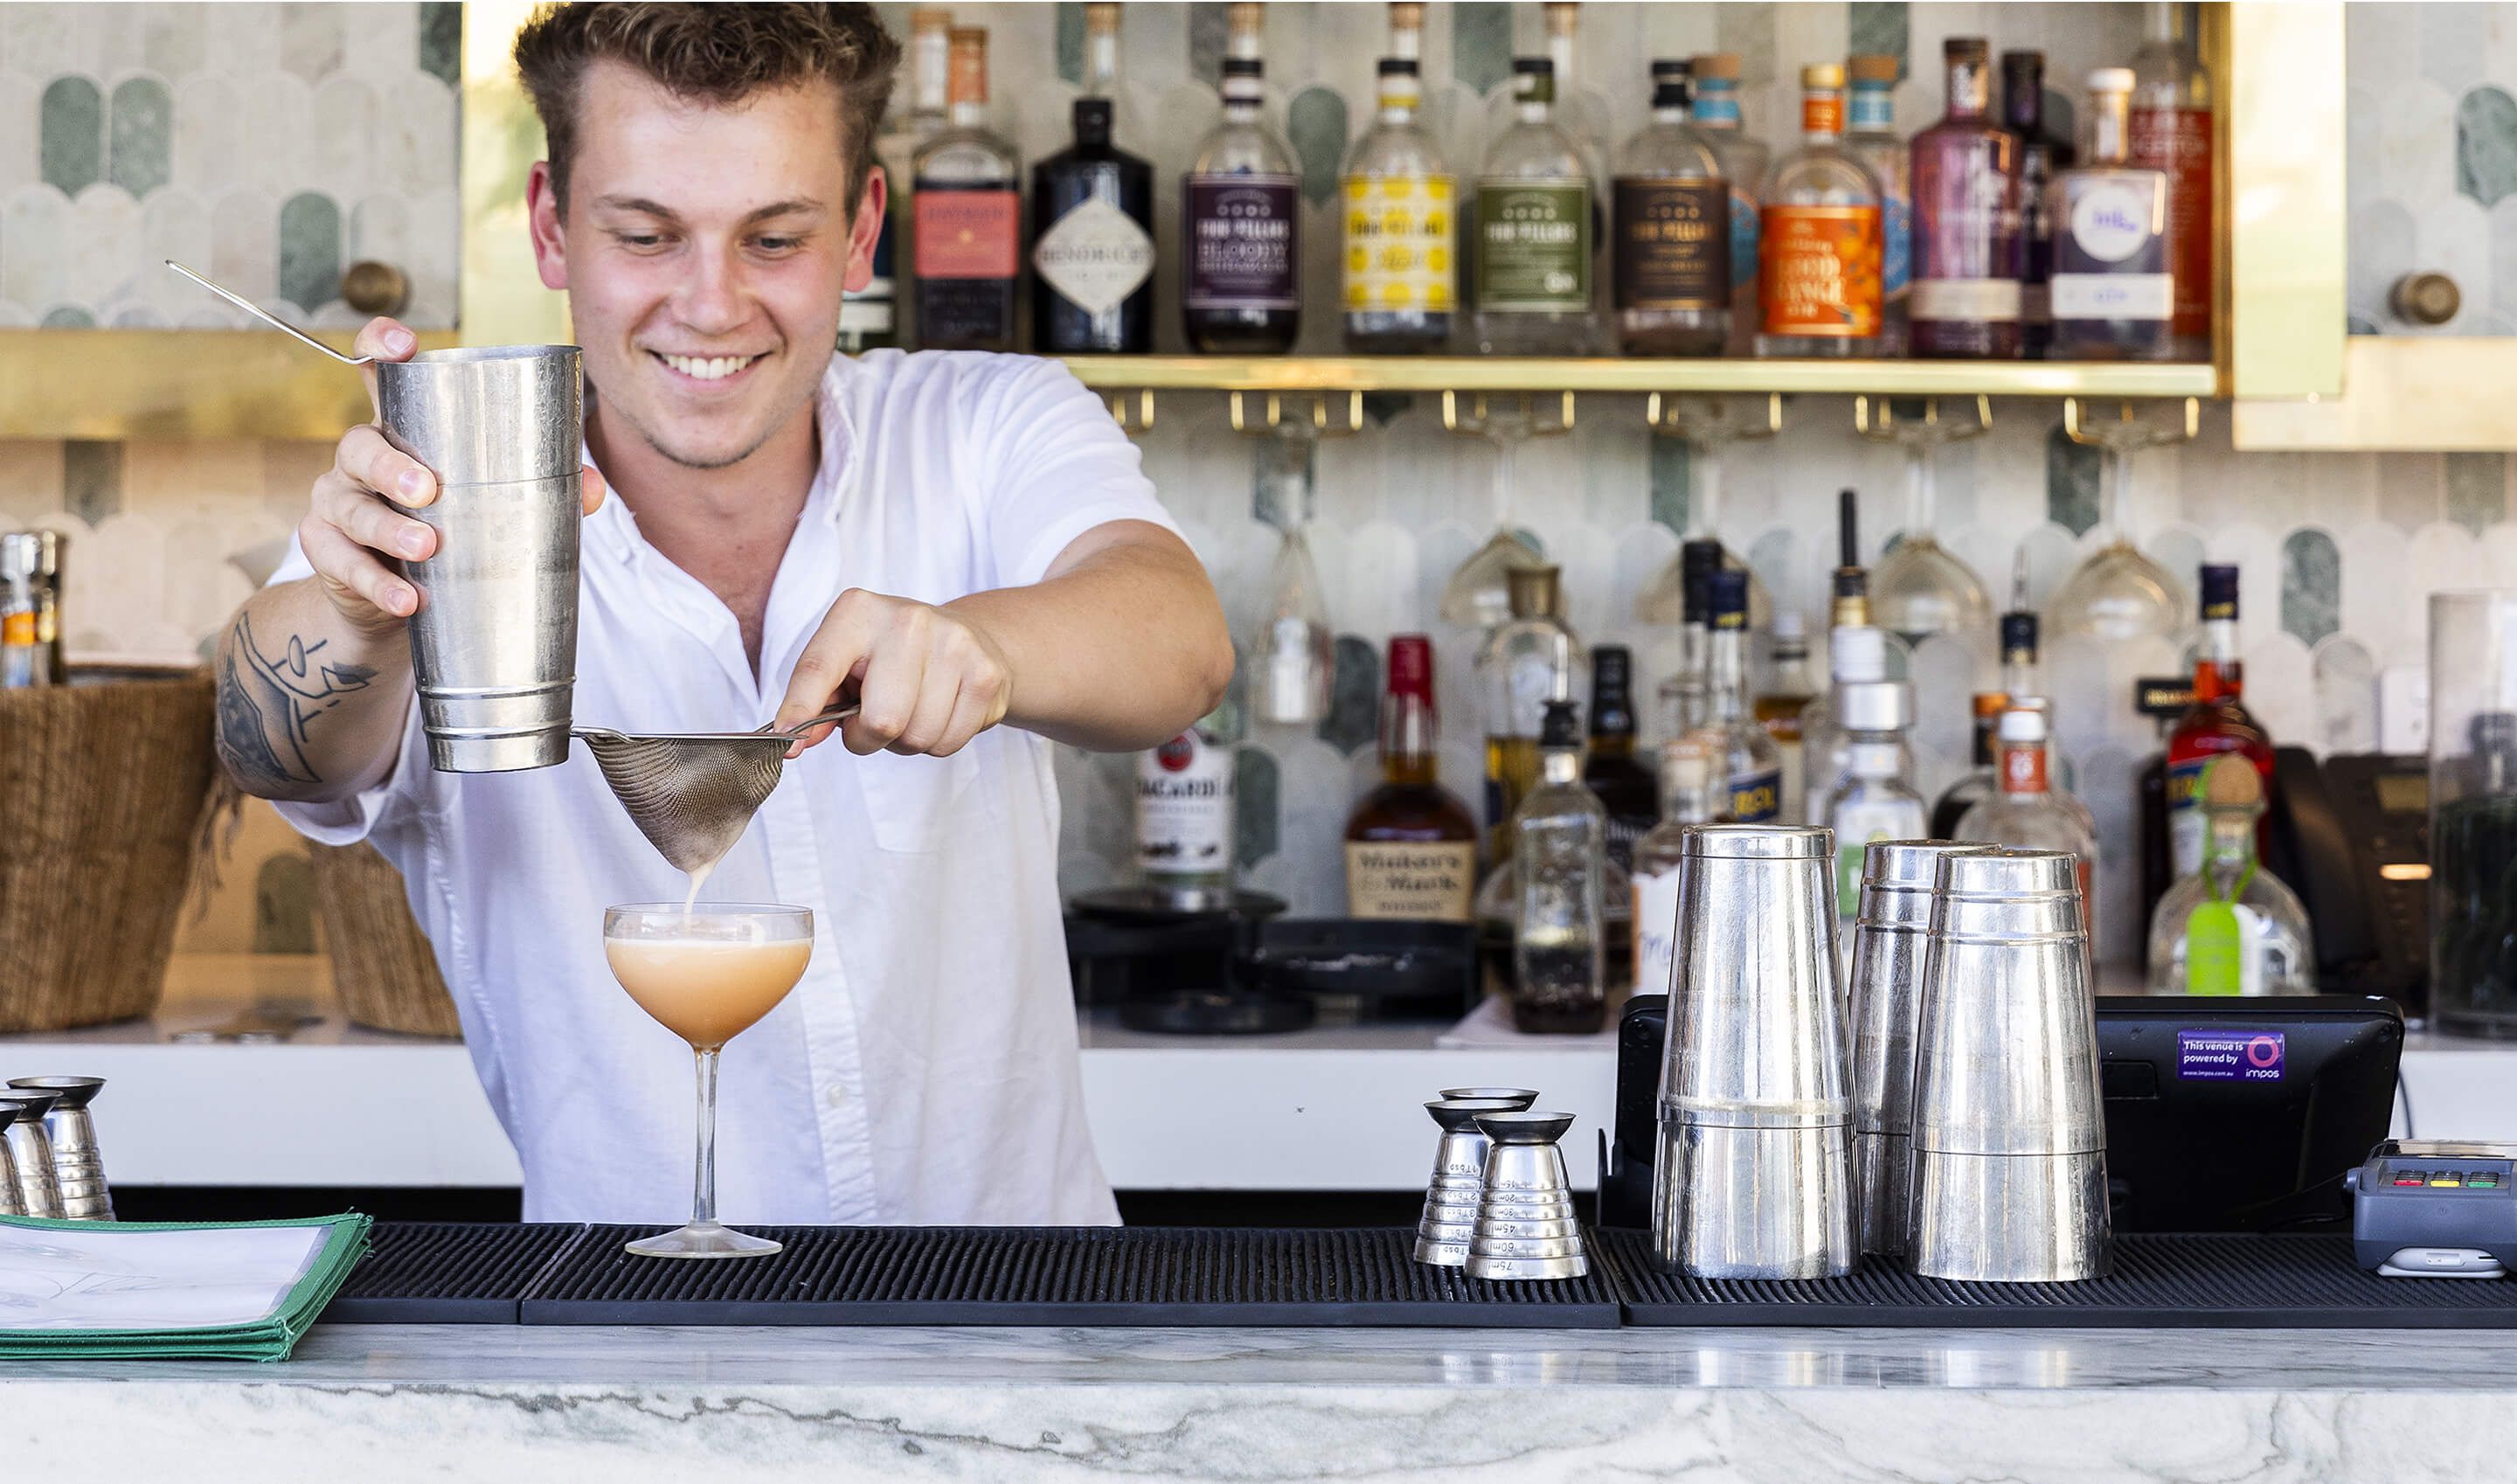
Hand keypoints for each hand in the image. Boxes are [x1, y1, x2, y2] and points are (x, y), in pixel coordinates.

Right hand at [298, 316, 605, 636]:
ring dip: (388, 529)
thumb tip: (594, 489)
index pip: (378, 373)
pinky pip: (342, 563)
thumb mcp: (493, 503)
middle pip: (360, 445)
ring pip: (351, 506)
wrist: (400, 602)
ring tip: (426, 549)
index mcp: (402, 429)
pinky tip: (406, 599)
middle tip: (427, 491)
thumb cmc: (454, 529)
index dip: (379, 347)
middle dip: (390, 466)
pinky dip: (376, 583)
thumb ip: (545, 490)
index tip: (400, 346)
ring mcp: (338, 502)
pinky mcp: (326, 550)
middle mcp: (362, 458)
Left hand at [773, 589, 1013, 757]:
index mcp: (857, 612)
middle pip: (882, 720)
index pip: (819, 668)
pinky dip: (938, 742)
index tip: (788, 745)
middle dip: (870, 737)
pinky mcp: (986, 673)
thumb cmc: (891, 656)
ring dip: (907, 741)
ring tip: (911, 710)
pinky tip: (940, 711)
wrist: (967, 634)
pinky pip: (948, 743)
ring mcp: (953, 645)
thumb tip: (795, 740)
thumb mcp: (845, 663)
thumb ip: (816, 701)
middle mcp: (907, 620)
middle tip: (873, 721)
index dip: (800, 710)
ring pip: (917, 737)